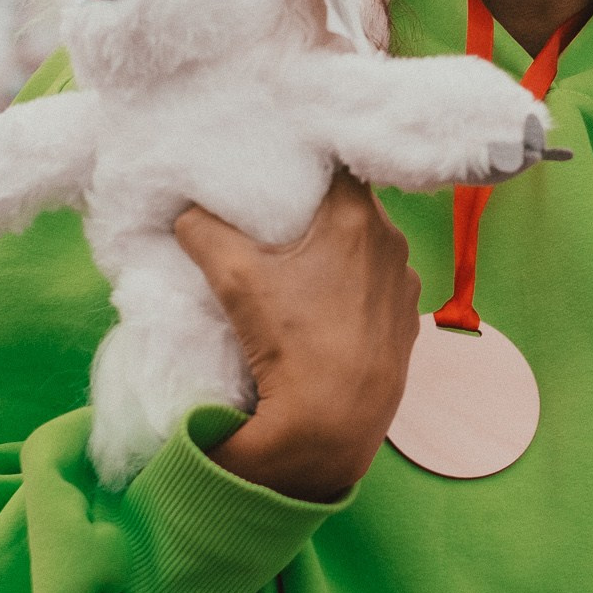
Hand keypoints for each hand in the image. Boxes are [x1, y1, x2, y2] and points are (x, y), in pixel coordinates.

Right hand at [179, 174, 421, 501]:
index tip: (281, 170)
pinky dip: (354, 286)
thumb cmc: (290, 345)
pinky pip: (378, 287)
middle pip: (353, 206)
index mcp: (358, 219)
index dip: (308, 164)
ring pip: (369, 248)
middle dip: (316, 209)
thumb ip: (205, 233)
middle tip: (279, 217)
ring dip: (339, 250)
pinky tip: (325, 305)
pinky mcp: (406, 325)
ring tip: (299, 264)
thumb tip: (186, 213)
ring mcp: (404, 287)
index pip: (338, 165)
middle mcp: (394, 245)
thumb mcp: (235, 280)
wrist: (332, 427)